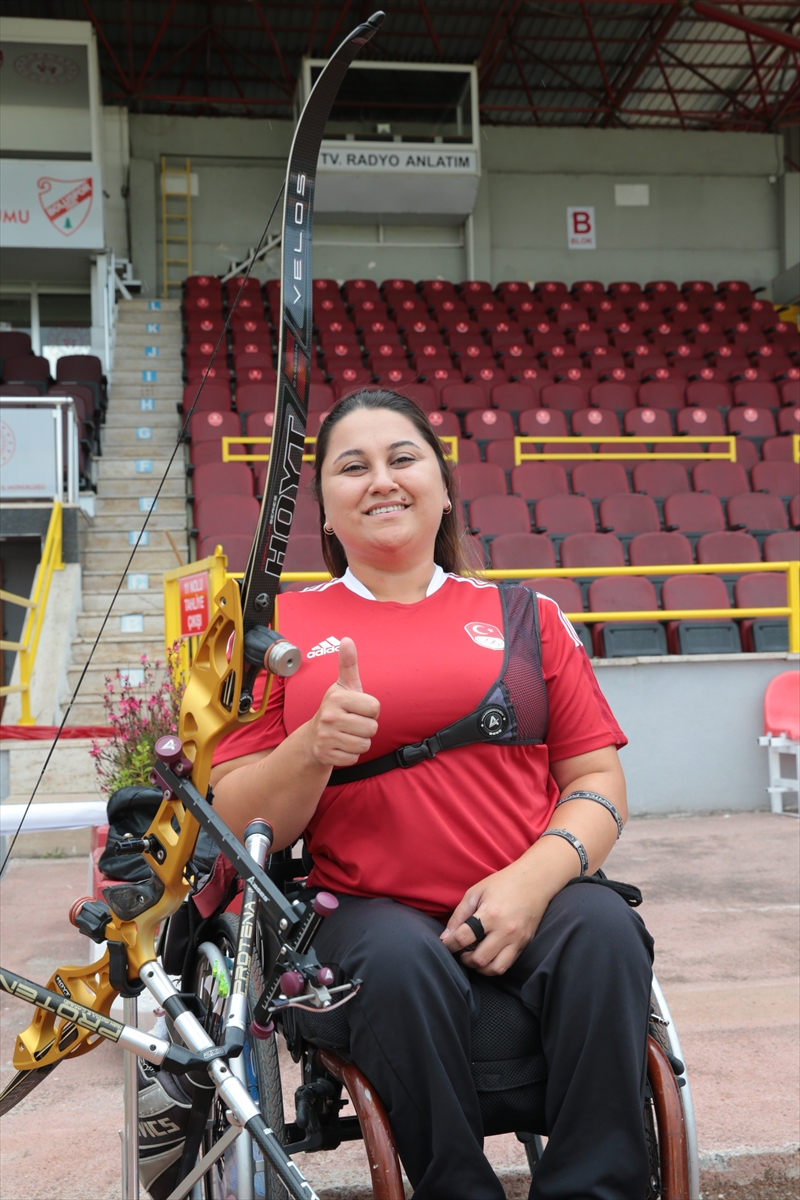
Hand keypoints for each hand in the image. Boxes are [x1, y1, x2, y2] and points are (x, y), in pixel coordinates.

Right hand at [306, 638, 379, 767]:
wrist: (314, 736)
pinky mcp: (327, 756)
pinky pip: (354, 758)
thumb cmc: (337, 708)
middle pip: (372, 728)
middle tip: (352, 723)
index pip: (375, 708)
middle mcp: (329, 716)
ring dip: (359, 741)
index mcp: (337, 697)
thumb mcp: (343, 686)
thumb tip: (347, 639)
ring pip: (365, 745)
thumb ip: (348, 664)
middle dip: (366, 727)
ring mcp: (326, 737)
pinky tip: (341, 746)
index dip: (370, 710)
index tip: (358, 708)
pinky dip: (351, 754)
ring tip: (347, 734)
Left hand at [439, 863, 548, 975]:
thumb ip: (459, 915)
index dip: (449, 944)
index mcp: (490, 914)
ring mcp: (517, 939)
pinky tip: (488, 955)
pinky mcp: (525, 944)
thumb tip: (446, 937)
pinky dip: (494, 965)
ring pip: (495, 969)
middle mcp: (505, 930)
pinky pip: (508, 964)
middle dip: (464, 959)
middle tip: (461, 951)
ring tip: (474, 956)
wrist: (535, 881)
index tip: (446, 944)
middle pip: (479, 959)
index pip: (463, 938)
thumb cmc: (503, 883)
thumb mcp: (476, 892)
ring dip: (480, 968)